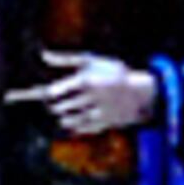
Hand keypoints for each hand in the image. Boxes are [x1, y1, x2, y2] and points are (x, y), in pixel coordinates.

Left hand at [27, 50, 158, 143]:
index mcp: (86, 81)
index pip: (55, 92)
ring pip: (67, 121)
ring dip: (63, 116)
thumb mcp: (92, 61)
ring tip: (65, 111)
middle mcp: (91, 98)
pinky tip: (76, 118)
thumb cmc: (113, 73)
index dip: (48, 94)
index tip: (49, 93)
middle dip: (54, 106)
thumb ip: (66, 59)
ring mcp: (97, 113)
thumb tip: (43, 54)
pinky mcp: (101, 125)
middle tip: (55, 103)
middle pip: (59, 108)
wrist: (139, 94)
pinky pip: (78, 129)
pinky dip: (74, 125)